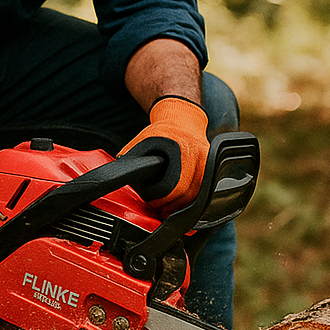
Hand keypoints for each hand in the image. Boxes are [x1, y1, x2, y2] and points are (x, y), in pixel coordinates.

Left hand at [119, 96, 209, 215]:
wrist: (183, 119)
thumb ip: (131, 156)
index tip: (153, 204)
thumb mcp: (143, 140)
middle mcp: (200, 156)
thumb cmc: (162, 131)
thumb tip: (117, 171)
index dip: (163, 200)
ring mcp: (208, 162)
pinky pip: (204, 191)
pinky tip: (181, 204)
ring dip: (183, 206)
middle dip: (172, 206)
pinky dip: (192, 201)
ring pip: (198, 195)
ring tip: (168, 209)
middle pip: (189, 195)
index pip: (177, 186)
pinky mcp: (212, 168)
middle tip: (159, 210)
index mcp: (182, 149)